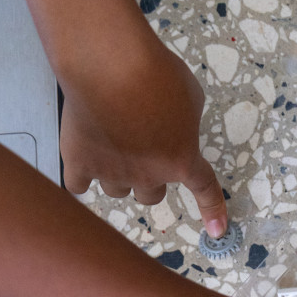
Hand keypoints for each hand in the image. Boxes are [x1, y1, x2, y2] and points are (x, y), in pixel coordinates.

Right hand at [60, 35, 226, 229]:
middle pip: (151, 195)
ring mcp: (112, 173)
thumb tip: (170, 128)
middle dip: (148, 177)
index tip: (217, 230)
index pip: (204, 189)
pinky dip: (81, 175)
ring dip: (116, 175)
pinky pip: (79, 185)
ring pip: (116, 190)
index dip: (212, 210)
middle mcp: (148, 175)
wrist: (109, 65)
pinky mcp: (79, 163)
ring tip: (108, 140)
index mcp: (182, 159)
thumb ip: (183, 121)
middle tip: (139, 148)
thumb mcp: (190, 95)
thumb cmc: (156, 73)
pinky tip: (80, 159)